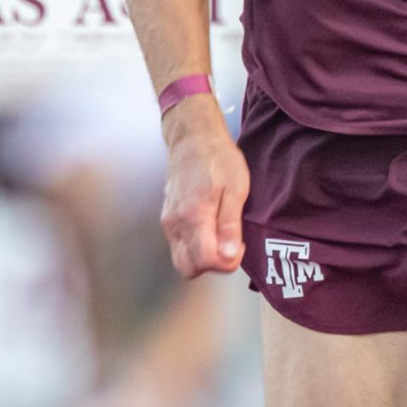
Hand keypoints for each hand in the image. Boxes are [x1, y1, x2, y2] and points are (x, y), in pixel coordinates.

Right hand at [159, 100, 247, 277]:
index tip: (238, 246)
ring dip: (203, 256)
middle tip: (230, 244)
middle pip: (188, 268)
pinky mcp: (168, 219)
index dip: (226, 263)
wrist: (193, 138)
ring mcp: (168, 223)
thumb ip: (230, 226)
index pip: (204, 262)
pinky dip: (195, 246)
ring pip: (182, 259)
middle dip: (212, 265)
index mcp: (193, 217)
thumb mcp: (236, 189)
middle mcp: (175, 224)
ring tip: (223, 232)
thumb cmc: (218, 160)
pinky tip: (212, 227)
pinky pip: (179, 245)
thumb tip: (228, 258)